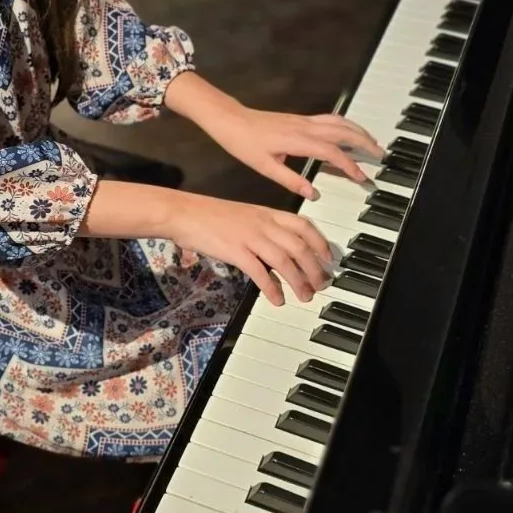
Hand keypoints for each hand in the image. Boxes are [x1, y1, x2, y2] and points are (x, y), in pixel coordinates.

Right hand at [167, 191, 333, 305]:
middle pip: (300, 246)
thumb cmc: (210, 215)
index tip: (329, 258)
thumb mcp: (245, 216)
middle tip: (321, 284)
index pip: (304, 225)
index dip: (321, 242)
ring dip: (299, 281)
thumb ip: (264, 229)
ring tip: (305, 295)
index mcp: (268, 213)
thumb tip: (280, 249)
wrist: (184, 212)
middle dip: (315, 268)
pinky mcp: (236, 251)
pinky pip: (260, 272)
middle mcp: (264, 223)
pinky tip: (277, 299)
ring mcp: (250, 236)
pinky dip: (272, 287)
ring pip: (285, 260)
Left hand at [205, 104, 384, 200]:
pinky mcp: (300, 118)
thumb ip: (291, 180)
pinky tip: (350, 132)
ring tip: (372, 143)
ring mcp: (304, 120)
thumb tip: (312, 193)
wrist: (230, 120)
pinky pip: (330, 119)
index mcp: (297, 140)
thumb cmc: (244, 143)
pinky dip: (346, 125)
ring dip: (358, 131)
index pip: (331, 152)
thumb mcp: (265, 167)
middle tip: (380, 156)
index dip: (348, 165)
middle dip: (364, 143)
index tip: (360, 177)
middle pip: (343, 131)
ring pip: (339, 122)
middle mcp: (304, 127)